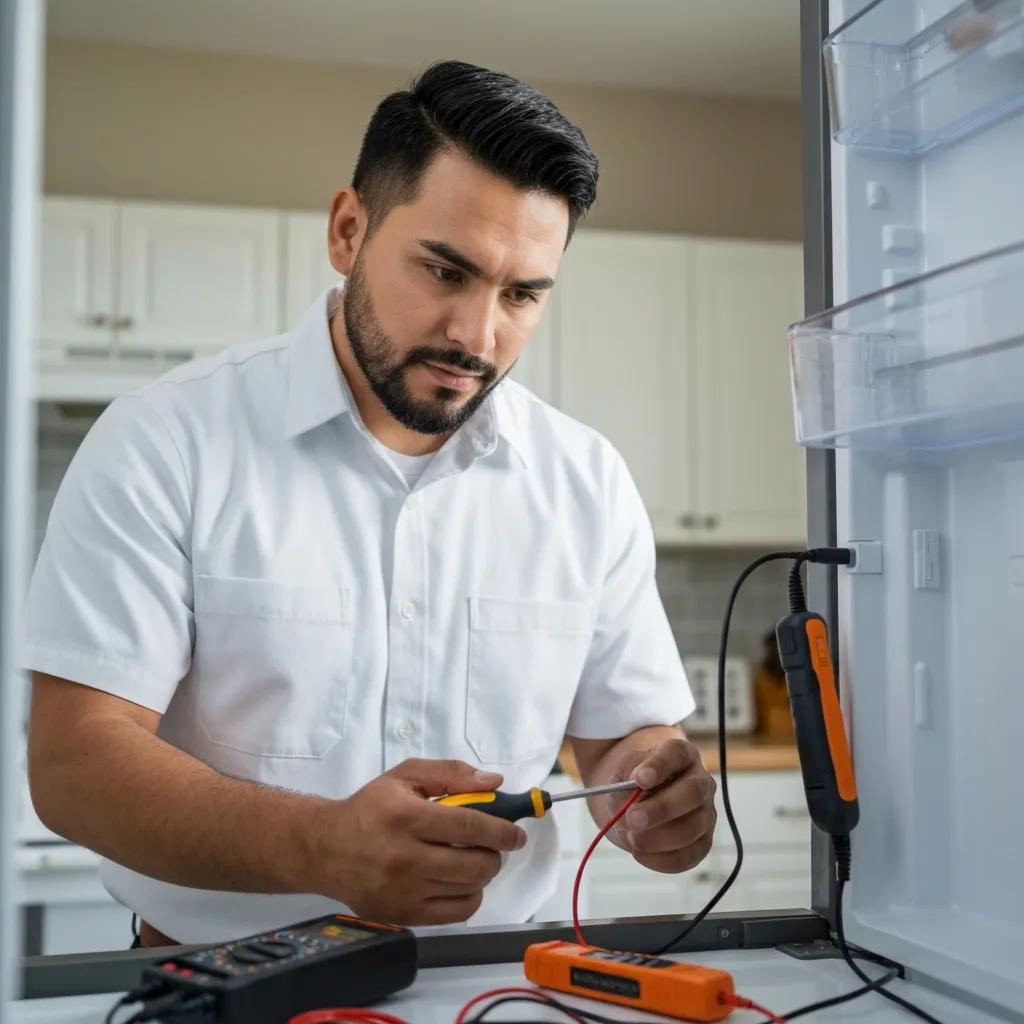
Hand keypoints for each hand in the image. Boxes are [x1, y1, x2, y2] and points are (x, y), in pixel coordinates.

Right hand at [313, 758, 526, 924]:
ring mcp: (404, 891)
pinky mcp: (403, 915)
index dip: (502, 830)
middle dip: (494, 854)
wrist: (327, 848)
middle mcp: (405, 858)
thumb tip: (494, 783)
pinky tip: (460, 881)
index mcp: (407, 818)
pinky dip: (469, 897)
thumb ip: (451, 774)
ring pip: (469, 890)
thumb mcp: (406, 776)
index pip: (470, 827)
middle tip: (490, 845)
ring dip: (481, 874)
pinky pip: (456, 913)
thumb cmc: (370, 808)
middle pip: (475, 864)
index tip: (516, 832)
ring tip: (471, 859)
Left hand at [605, 739, 715, 873]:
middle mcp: (701, 782)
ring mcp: (706, 814)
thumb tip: (633, 787)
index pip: (676, 754)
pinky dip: (660, 859)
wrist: (641, 804)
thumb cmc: (634, 782)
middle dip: (661, 808)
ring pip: (692, 828)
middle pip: (692, 792)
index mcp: (681, 755)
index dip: (659, 767)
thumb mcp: (624, 769)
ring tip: (629, 838)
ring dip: (657, 838)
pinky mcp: (702, 843)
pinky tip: (639, 853)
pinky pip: (688, 856)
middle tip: (632, 819)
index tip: (639, 780)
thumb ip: (626, 773)